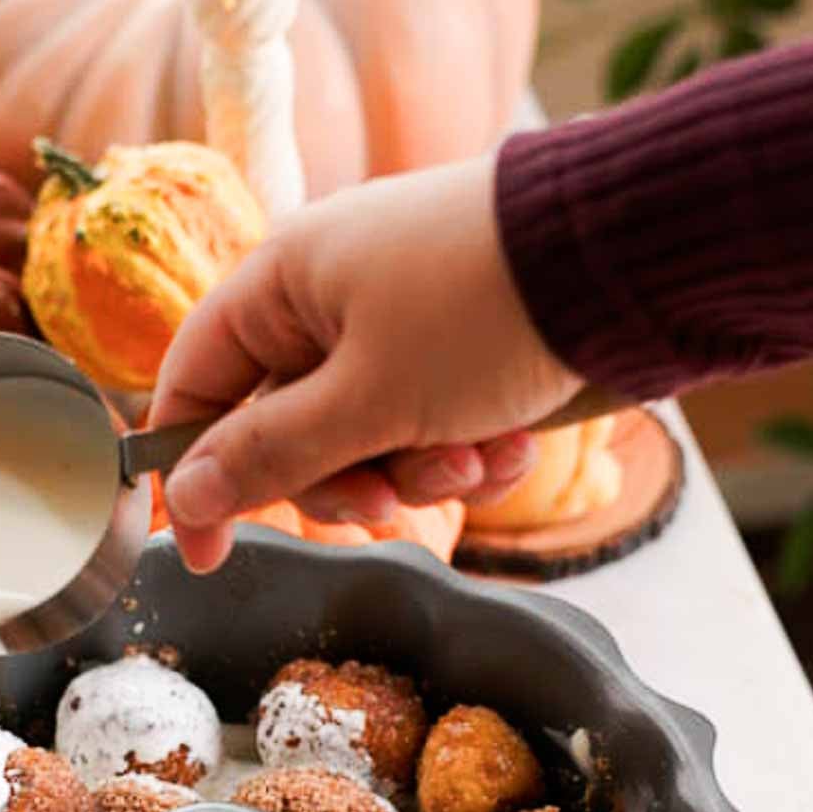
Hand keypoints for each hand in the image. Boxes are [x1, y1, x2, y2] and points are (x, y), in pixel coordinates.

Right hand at [150, 153, 579, 572]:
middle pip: (288, 431)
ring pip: (367, 440)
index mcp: (283, 283)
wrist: (627, 260)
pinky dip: (468, 451)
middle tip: (390, 498)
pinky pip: (432, 426)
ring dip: (420, 470)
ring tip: (475, 456)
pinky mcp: (463, 350)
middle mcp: (331, 299)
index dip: (190, 472)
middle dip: (346, 479)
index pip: (195, 384)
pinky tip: (513, 447)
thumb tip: (185, 497)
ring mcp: (400, 323)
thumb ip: (269, 456)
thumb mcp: (364, 400)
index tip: (204, 551)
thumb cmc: (481, 310)